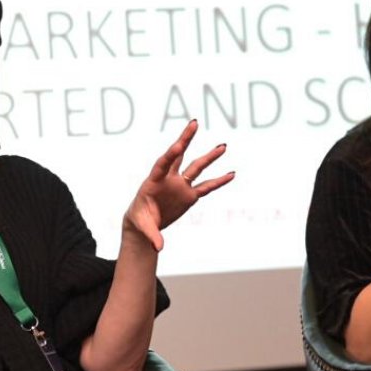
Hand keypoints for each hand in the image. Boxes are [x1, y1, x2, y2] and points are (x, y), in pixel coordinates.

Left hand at [124, 120, 234, 251]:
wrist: (143, 224)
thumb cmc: (139, 221)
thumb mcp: (143, 227)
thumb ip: (152, 234)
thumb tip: (159, 248)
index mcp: (154, 181)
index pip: (163, 163)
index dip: (171, 152)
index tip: (180, 142)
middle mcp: (169, 179)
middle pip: (179, 155)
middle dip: (186, 139)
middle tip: (194, 122)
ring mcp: (180, 185)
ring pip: (196, 167)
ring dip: (209, 157)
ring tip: (223, 146)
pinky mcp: (189, 196)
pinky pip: (206, 187)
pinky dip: (219, 181)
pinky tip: (231, 174)